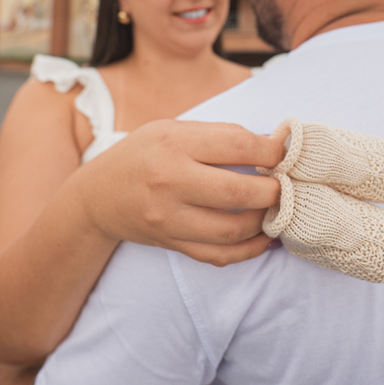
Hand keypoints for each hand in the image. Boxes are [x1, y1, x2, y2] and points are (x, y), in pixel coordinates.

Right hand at [77, 120, 283, 265]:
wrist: (98, 196)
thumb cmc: (143, 154)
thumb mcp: (172, 129)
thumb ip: (218, 135)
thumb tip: (270, 145)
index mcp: (174, 144)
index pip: (237, 145)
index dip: (270, 151)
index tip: (283, 154)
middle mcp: (170, 182)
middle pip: (239, 191)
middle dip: (274, 190)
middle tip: (286, 185)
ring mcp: (170, 218)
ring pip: (233, 229)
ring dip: (265, 221)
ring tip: (277, 209)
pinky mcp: (172, 243)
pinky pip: (220, 255)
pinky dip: (249, 250)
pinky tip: (265, 238)